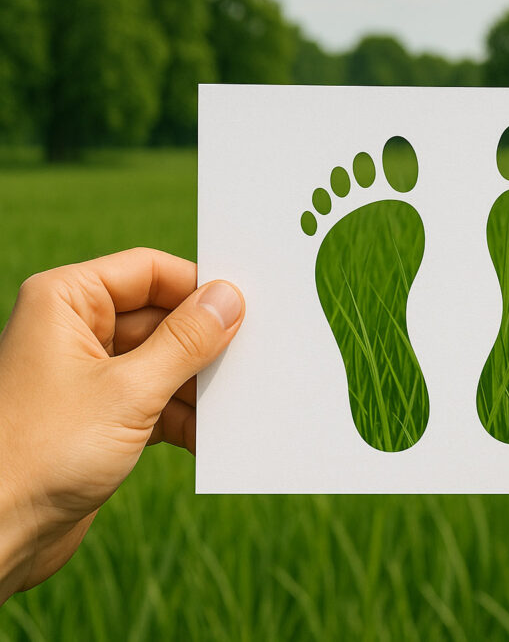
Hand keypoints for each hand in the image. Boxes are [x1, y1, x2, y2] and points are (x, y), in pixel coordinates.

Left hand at [0, 248, 243, 601]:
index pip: (149, 271)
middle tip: (251, 362)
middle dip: (204, 345)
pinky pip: (157, 400)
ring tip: (234, 407)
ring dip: (198, 387)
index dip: (197, 288)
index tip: (245, 310)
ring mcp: (90, 375)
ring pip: (164, 362)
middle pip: (162, 318)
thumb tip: (229, 299)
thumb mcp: (130, 392)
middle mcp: (77, 330)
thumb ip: (186, 342)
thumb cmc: (41, 452)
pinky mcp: (102, 416)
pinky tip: (210, 438)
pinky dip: (185, 417)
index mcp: (68, 302)